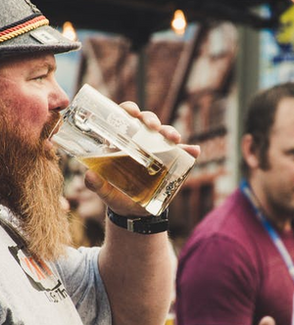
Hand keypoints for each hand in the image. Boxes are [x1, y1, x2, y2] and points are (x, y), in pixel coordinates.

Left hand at [84, 101, 200, 215]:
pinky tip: (194, 150)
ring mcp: (158, 152)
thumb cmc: (117, 196)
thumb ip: (96, 185)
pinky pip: (182, 153)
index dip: (129, 110)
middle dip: (151, 120)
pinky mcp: (172, 163)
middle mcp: (140, 142)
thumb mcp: (105, 192)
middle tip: (152, 127)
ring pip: (165, 135)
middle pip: (146, 123)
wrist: (135, 213)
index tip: (132, 112)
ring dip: (170, 132)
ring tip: (174, 139)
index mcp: (121, 143)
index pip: (125, 119)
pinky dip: (189, 150)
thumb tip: (89, 176)